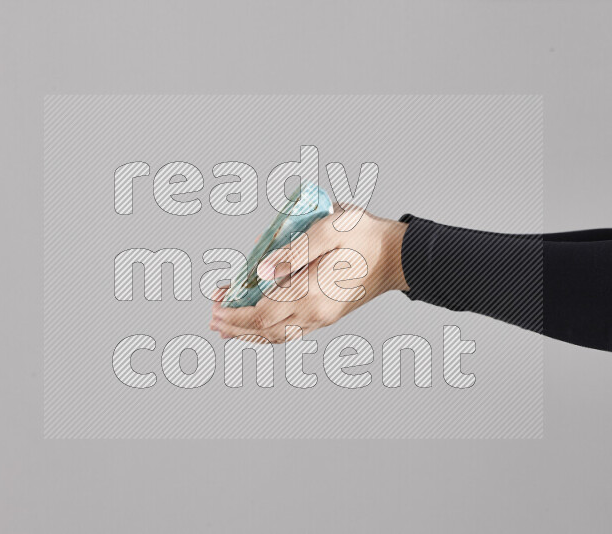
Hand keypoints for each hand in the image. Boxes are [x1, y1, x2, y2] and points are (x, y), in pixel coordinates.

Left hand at [210, 209, 409, 342]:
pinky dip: (269, 333)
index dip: (235, 313)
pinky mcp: (328, 316)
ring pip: (278, 336)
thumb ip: (294, 250)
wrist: (400, 256)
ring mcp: (323, 318)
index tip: (215, 306)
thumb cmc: (366, 236)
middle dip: (235, 325)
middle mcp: (316, 314)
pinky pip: (291, 332)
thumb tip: (262, 271)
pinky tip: (259, 327)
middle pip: (265, 330)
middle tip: (212, 317)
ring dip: (249, 333)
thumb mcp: (330, 229)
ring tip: (227, 328)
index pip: (262, 314)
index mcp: (312, 294)